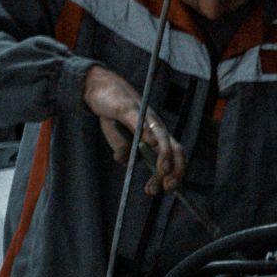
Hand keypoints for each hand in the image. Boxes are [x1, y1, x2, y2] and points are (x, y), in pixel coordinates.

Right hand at [83, 65, 186, 195]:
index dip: (175, 172)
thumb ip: (124, 152)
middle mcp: (155, 126)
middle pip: (173, 147)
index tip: (167, 189)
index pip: (173, 155)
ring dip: (164, 154)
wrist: (101, 87)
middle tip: (168, 186)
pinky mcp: (128, 108)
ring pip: (161, 135)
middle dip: (174, 168)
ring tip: (163, 171)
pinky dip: (147, 132)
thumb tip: (126, 162)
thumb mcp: (117, 139)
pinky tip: (151, 143)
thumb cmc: (114, 114)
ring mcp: (144, 116)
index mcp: (155, 135)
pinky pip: (139, 121)